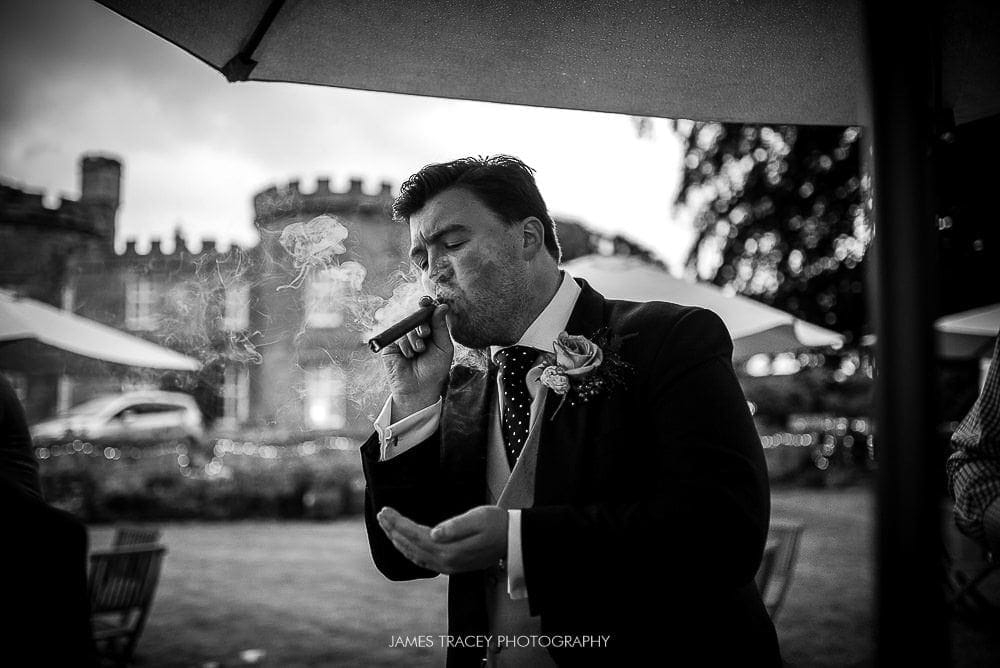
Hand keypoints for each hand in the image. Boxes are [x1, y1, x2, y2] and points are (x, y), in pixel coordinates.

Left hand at [377, 505, 507, 573]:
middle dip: (393, 530)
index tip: (386, 510)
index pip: (414, 535)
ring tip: (386, 527)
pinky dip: (408, 552)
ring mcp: (447, 567)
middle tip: (381, 515)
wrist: (513, 540)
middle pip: (410, 545)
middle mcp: (445, 562)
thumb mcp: (478, 518)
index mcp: (449, 549)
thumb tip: (433, 533)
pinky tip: (403, 545)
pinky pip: (422, 561)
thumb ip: (455, 527)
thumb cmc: (496, 524)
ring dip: (398, 541)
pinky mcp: (451, 567)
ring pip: (414, 555)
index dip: (398, 523)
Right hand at [380, 303, 453, 416]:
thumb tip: (442, 305)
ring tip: (419, 352)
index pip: (426, 312)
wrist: (419, 389)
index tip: (426, 301)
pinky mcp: (391, 345)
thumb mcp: (444, 347)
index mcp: (430, 331)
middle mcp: (415, 332)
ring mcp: (402, 338)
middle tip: (425, 334)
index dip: (426, 304)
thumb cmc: (435, 370)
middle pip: (415, 316)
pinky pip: (397, 336)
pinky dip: (405, 345)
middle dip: (421, 323)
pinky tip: (408, 356)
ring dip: (414, 338)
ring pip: (406, 326)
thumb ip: (441, 326)